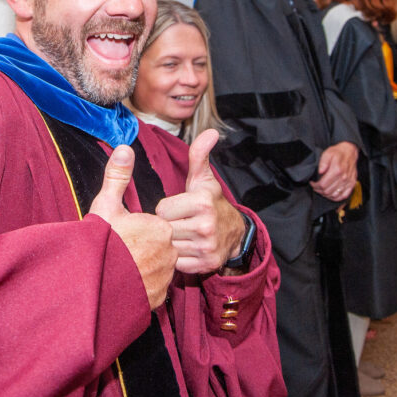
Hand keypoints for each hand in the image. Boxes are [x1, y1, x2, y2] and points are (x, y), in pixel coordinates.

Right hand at [89, 145, 176, 309]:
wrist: (91, 285)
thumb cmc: (99, 243)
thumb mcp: (106, 205)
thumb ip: (118, 177)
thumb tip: (125, 148)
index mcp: (160, 228)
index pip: (155, 225)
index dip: (136, 229)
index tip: (121, 235)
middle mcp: (169, 252)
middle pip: (158, 245)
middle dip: (142, 248)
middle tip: (119, 251)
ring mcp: (165, 277)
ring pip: (158, 267)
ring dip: (144, 267)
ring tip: (121, 267)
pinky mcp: (159, 297)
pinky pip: (155, 287)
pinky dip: (143, 286)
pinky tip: (125, 283)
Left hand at [155, 130, 244, 274]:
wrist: (234, 233)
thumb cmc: (211, 202)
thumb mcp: (203, 179)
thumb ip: (199, 155)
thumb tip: (211, 131)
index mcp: (202, 202)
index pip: (162, 209)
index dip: (166, 209)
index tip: (176, 208)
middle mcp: (206, 225)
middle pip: (164, 229)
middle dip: (166, 226)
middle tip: (177, 223)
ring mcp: (207, 247)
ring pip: (169, 247)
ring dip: (171, 243)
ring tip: (181, 235)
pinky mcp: (206, 265)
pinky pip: (177, 263)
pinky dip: (178, 258)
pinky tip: (185, 248)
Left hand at [311, 141, 357, 200]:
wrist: (350, 152)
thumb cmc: (338, 153)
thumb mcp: (327, 153)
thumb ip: (323, 163)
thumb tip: (320, 172)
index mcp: (336, 170)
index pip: (323, 185)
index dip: (315, 186)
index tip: (312, 183)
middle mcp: (343, 178)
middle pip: (327, 191)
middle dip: (319, 190)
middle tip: (315, 187)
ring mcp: (348, 182)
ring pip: (334, 195)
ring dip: (326, 195)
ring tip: (322, 190)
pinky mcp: (352, 184)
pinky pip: (343, 196)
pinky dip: (336, 198)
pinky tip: (331, 195)